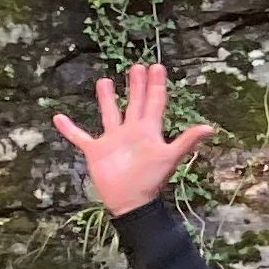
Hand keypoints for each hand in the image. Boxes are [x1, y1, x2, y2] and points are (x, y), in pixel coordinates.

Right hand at [50, 62, 216, 217]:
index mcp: (148, 130)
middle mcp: (131, 132)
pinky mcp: (96, 151)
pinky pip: (79, 137)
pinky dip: (69, 129)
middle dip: (136, 85)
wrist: (130, 202)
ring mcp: (113, 140)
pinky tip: (58, 117)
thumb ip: (187, 141)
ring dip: (107, 99)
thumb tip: (210, 127)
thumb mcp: (169, 158)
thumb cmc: (150, 180)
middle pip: (135, 103)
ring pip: (110, 114)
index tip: (157, 66)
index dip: (156, 85)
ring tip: (104, 80)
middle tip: (136, 66)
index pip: (154, 102)